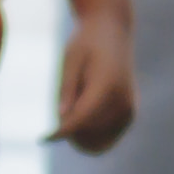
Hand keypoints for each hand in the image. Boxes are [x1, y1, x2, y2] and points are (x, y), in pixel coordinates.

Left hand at [53, 9, 138, 152]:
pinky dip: (92, 134)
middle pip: (90, 134)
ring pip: (100, 141)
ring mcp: (129, 110)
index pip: (81, 119)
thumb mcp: (71, 60)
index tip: (43, 139)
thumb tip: (62, 118)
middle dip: (70, 132)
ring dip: (81, 135)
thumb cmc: (87, 43)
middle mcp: (123, 101)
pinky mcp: (130, 114)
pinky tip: (82, 114)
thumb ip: (67, 89)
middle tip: (60, 112)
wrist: (112, 31)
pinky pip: (108, 137)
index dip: (60, 133)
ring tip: (73, 107)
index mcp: (107, 86)